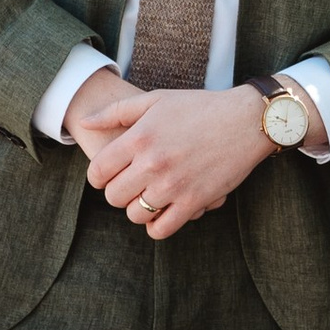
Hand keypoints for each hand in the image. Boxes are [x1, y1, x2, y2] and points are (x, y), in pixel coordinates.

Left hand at [79, 83, 272, 240]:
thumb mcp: (155, 100)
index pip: (97, 172)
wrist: (245, 121)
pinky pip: (161, 229)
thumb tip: (84, 122)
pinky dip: (156, 226)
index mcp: (139, 138)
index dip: (99, 176)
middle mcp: (152, 163)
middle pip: (113, 197)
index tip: (109, 174)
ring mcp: (173, 185)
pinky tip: (162, 212)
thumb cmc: (199, 107)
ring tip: (148, 196)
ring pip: (134, 215)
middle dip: (118, 192)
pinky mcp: (194, 201)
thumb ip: (116, 112)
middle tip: (131, 184)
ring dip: (137, 208)